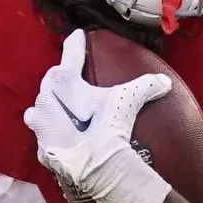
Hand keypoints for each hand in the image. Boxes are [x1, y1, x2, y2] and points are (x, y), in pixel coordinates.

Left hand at [23, 31, 174, 202]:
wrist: (94, 167)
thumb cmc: (107, 127)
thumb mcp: (127, 101)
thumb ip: (144, 87)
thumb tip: (164, 81)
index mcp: (64, 83)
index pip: (70, 57)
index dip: (75, 45)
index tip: (77, 35)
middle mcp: (46, 100)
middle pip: (50, 82)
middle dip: (59, 78)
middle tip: (68, 76)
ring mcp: (41, 126)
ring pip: (38, 108)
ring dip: (47, 105)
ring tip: (56, 106)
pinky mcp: (42, 148)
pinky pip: (42, 135)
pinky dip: (50, 133)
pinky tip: (57, 135)